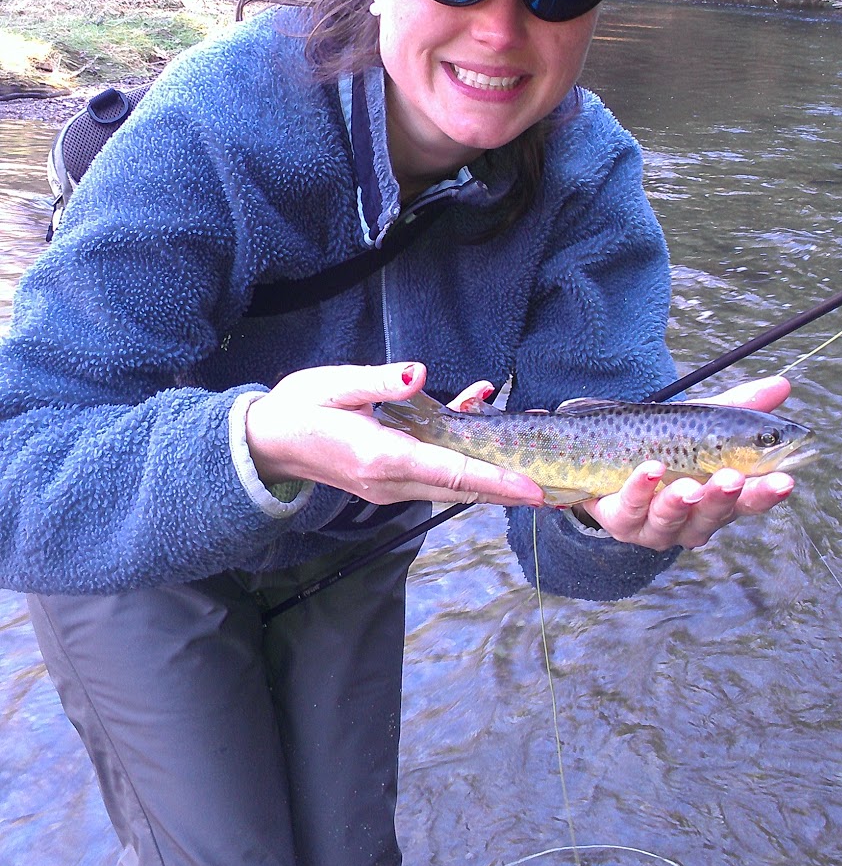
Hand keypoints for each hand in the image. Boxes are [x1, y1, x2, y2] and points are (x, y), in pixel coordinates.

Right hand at [244, 362, 544, 509]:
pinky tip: (472, 411)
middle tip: (553, 483)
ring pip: (450, 483)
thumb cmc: (299, 407)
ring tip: (526, 452)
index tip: (534, 492)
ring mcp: (388, 486)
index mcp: (383, 458)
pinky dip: (459, 455)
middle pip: (462, 488)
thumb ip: (380, 380)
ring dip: (487, 470)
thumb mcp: (336, 384)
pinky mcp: (385, 480)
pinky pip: (432, 473)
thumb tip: (419, 373)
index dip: (498, 483)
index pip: (453, 474)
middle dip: (507, 486)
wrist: (265, 442)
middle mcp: (391, 481)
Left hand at [577, 375, 796, 550]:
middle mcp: (692, 519)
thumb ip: (738, 407)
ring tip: (689, 485)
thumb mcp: (701, 423)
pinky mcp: (621, 520)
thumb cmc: (665, 445)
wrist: (608, 457)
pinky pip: (629, 509)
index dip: (767, 493)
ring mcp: (656, 525)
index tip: (785, 479)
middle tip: (732, 479)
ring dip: (680, 502)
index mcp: (719, 499)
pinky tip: (649, 469)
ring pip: (671, 520)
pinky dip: (640, 489)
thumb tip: (783, 383)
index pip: (750, 500)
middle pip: (712, 515)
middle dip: (723, 499)